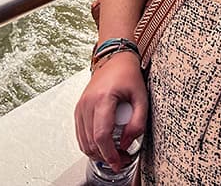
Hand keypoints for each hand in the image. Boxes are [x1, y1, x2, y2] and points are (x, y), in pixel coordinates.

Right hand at [75, 51, 147, 171]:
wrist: (115, 59)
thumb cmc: (128, 75)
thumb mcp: (141, 97)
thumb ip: (137, 122)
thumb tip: (126, 143)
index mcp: (103, 98)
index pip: (102, 135)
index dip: (110, 154)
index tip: (118, 163)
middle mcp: (88, 102)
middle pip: (91, 142)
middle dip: (106, 157)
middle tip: (121, 160)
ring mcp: (81, 105)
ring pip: (84, 141)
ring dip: (98, 153)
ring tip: (114, 154)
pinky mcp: (79, 108)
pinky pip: (81, 134)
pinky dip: (90, 145)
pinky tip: (103, 146)